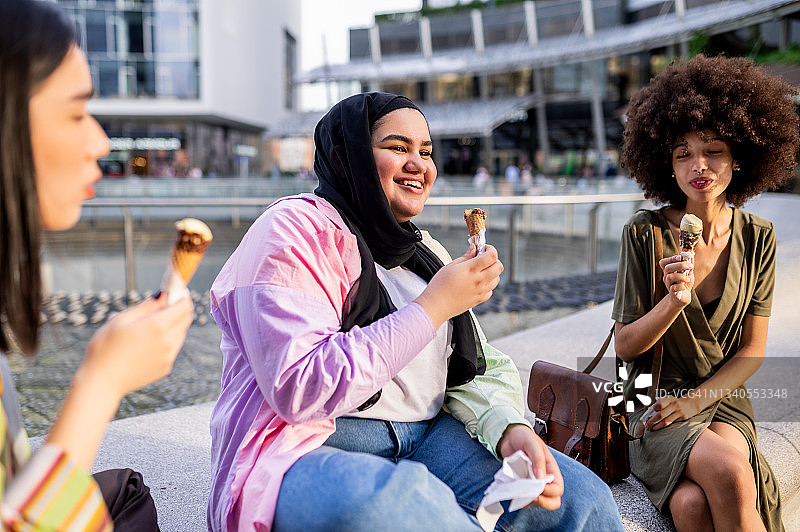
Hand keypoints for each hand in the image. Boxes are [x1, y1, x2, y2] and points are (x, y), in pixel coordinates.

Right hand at [79, 293, 193, 400]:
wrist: (101, 382)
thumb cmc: (105, 348)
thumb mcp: (121, 319)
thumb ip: (147, 306)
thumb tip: (164, 296)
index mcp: (158, 326)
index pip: (185, 307)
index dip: (182, 297)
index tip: (175, 292)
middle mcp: (169, 341)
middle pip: (186, 319)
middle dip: (179, 309)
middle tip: (164, 305)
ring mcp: (168, 356)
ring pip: (180, 334)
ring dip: (173, 326)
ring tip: (150, 326)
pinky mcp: (165, 368)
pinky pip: (173, 348)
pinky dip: (167, 341)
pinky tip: (146, 344)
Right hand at [414, 244, 502, 327]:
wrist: (436, 305)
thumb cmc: (439, 286)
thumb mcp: (450, 266)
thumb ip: (465, 257)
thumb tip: (474, 248)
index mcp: (471, 269)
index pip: (492, 255)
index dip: (490, 249)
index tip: (484, 248)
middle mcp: (479, 280)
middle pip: (499, 267)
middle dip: (494, 260)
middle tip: (484, 259)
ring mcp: (481, 291)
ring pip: (497, 279)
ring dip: (492, 272)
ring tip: (480, 271)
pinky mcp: (479, 300)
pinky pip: (491, 290)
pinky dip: (488, 285)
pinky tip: (477, 283)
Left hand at [497, 424, 563, 510]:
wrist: (510, 435)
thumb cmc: (525, 437)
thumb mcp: (533, 445)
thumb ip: (538, 461)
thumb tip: (541, 479)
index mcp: (551, 470)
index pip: (558, 489)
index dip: (550, 492)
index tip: (539, 487)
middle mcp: (544, 479)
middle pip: (552, 501)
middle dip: (542, 502)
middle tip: (531, 496)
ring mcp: (532, 484)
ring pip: (537, 502)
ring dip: (529, 501)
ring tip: (520, 491)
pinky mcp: (522, 485)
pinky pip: (523, 499)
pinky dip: (519, 499)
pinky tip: (514, 490)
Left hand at [646, 394, 700, 430]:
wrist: (691, 404)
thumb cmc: (676, 402)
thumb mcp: (669, 399)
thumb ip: (661, 404)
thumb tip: (650, 412)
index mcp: (670, 399)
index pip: (660, 404)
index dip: (654, 408)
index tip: (650, 412)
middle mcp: (675, 405)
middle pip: (661, 415)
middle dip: (652, 421)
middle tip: (647, 425)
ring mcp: (679, 413)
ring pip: (666, 421)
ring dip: (657, 426)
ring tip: (651, 428)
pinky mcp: (683, 418)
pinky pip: (672, 424)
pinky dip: (664, 426)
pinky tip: (660, 427)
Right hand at [659, 254, 693, 306]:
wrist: (683, 297)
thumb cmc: (684, 284)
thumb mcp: (688, 274)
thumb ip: (689, 266)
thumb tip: (692, 257)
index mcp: (669, 271)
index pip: (664, 262)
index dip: (671, 258)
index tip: (680, 257)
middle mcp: (667, 277)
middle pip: (667, 268)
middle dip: (680, 265)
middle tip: (690, 266)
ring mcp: (668, 285)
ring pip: (670, 277)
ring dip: (681, 276)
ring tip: (688, 279)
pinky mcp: (672, 292)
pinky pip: (674, 287)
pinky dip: (680, 286)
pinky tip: (684, 287)